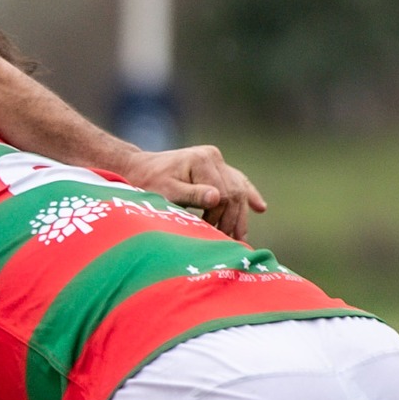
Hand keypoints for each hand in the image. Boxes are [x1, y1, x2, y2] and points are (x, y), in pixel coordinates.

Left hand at [117, 145, 267, 240]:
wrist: (138, 168)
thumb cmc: (148, 183)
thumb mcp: (166, 192)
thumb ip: (191, 195)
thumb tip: (217, 198)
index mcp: (202, 160)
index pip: (223, 194)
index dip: (221, 217)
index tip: (215, 236)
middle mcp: (212, 156)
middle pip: (234, 191)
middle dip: (234, 219)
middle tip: (232, 243)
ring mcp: (216, 159)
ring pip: (238, 188)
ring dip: (241, 213)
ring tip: (242, 237)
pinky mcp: (215, 164)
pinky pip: (237, 181)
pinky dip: (248, 195)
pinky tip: (260, 208)